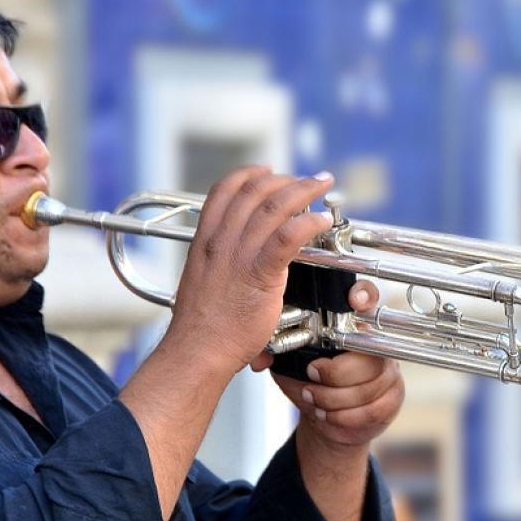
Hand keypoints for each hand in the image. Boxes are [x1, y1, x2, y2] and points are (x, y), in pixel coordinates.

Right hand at [164, 166, 334, 378]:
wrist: (198, 349)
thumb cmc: (203, 326)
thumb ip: (220, 263)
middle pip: (255, 190)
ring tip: (323, 185)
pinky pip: (287, 236)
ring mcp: (239, 255)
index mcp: (205, 239)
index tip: (269, 170)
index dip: (250, 173)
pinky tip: (322, 220)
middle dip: (286, 178)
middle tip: (308, 181)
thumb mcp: (203, 280)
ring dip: (304, 190)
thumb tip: (237, 260)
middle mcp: (221, 240)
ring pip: (274, 206)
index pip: (225, 189)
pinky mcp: (259, 273)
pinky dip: (308, 222)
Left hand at [266, 280, 405, 448]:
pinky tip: (330, 415)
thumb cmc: (309, 384)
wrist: (326, 420)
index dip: (363, 297)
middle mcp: (375, 343)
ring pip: (367, 386)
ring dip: (333, 400)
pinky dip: (345, 417)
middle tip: (311, 378)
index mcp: (351, 326)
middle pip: (365, 355)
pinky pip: (372, 409)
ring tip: (314, 400)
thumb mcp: (289, 364)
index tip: (354, 300)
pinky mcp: (394, 396)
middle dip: (332, 374)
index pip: (366, 299)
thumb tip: (262, 350)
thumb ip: (282, 351)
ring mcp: (388, 369)